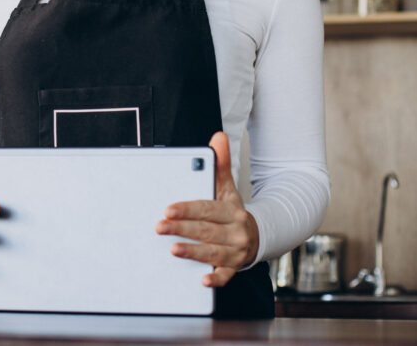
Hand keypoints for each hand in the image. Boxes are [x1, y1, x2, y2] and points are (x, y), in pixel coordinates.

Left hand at [155, 131, 259, 287]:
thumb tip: (218, 136)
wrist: (256, 235)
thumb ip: (221, 164)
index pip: (208, 209)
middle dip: (182, 229)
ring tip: (173, 249)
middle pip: (207, 230)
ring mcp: (236, 251)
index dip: (188, 209)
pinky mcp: (234, 267)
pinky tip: (203, 280)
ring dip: (193, 252)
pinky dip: (216, 279)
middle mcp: (236, 231)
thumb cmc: (232, 211)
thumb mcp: (227, 188)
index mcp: (233, 210)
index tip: (168, 209)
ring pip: (213, 253)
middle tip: (160, 226)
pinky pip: (226, 275)